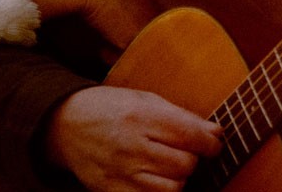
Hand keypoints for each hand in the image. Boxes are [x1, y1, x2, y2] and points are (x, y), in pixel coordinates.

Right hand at [46, 86, 221, 191]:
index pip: (188, 134)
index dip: (210, 141)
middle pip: (184, 164)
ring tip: (172, 164)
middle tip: (189, 151)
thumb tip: (215, 132)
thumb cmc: (110, 107)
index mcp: (139, 116)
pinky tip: (157, 178)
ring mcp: (120, 173)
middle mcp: (130, 146)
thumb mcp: (144, 99)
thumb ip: (180, 115)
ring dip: (179, 177)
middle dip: (194, 158)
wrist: (65, 125)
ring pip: (172, 188)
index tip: (215, 142)